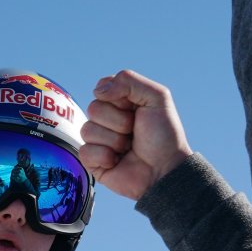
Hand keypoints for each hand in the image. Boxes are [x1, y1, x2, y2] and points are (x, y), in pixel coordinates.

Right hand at [81, 69, 192, 200]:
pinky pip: (84, 151)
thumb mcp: (157, 97)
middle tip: (135, 132)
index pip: (101, 88)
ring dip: (114, 140)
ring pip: (88, 130)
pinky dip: (105, 156)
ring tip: (129, 148)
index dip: (119, 98)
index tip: (137, 109)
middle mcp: (106, 119)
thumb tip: (98, 90)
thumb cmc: (164, 136)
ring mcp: (98, 140)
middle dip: (119, 121)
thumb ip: (129, 80)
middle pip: (94, 108)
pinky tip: (118, 161)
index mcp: (120, 102)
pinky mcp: (93, 161)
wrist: (166, 170)